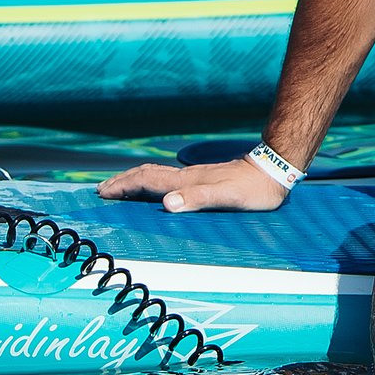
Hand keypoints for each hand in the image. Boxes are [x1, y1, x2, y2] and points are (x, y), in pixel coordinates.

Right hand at [99, 158, 289, 213]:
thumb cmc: (251, 189)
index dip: (124, 186)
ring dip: (134, 181)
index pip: (147, 181)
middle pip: (147, 175)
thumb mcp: (226, 197)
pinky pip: (167, 180)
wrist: (271, 171)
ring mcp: (193, 177)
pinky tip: (156, 190)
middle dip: (123, 182)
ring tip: (120, 187)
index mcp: (186, 181)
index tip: (103, 192)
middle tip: (103, 190)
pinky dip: (151, 183)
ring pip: (156, 176)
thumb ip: (197, 199)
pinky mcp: (202, 179)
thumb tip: (167, 203)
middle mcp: (186, 176)